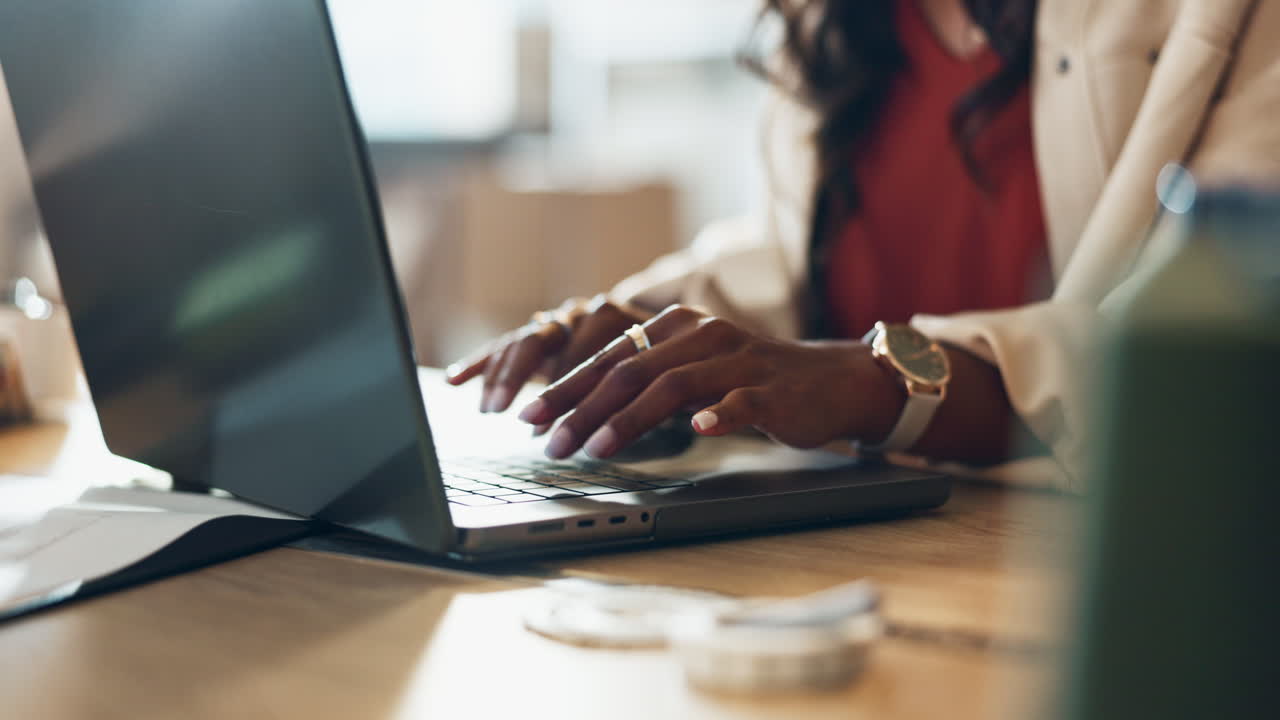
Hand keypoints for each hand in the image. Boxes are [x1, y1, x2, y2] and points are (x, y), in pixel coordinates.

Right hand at [445, 295, 651, 420]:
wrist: (666, 333)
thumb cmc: (664, 369)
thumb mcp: (666, 383)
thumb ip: (657, 399)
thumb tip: (677, 427)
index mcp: (619, 321)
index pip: (590, 352)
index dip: (574, 390)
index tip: (559, 425)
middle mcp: (584, 313)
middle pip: (547, 340)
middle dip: (527, 381)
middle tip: (520, 418)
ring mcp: (561, 320)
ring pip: (525, 340)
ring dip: (505, 375)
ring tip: (491, 410)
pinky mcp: (541, 331)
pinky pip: (506, 344)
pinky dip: (482, 362)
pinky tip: (454, 381)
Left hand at [516, 305, 905, 459]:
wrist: (829, 381)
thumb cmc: (751, 381)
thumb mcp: (693, 372)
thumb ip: (645, 384)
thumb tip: (579, 412)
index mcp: (677, 327)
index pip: (610, 357)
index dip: (566, 387)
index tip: (530, 417)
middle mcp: (703, 336)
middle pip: (631, 369)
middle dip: (583, 408)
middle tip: (550, 441)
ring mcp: (739, 362)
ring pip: (674, 385)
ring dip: (629, 419)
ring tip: (595, 447)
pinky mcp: (772, 391)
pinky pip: (740, 402)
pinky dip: (717, 416)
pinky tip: (696, 432)